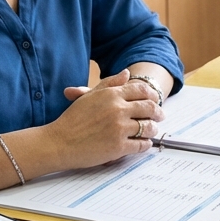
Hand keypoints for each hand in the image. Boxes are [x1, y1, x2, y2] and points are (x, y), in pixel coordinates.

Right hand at [49, 70, 164, 169]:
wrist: (59, 142)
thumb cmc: (72, 119)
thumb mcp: (90, 96)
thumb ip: (110, 84)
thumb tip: (127, 73)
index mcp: (112, 95)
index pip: (141, 90)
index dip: (152, 95)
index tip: (155, 100)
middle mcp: (118, 109)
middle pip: (149, 107)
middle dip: (157, 112)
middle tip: (160, 116)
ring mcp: (119, 128)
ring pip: (148, 127)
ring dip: (153, 129)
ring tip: (152, 130)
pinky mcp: (119, 147)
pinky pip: (141, 145)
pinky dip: (146, 144)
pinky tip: (144, 144)